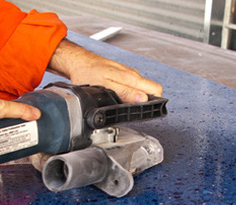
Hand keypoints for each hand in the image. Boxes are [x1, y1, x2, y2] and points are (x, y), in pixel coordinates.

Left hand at [48, 39, 162, 102]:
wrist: (79, 62)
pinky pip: (132, 86)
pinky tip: (118, 97)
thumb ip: (125, 93)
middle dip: (146, 103)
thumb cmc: (88, 72)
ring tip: (123, 105)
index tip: (143, 111)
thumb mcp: (106, 87)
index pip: (156, 90)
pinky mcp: (122, 75)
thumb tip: (143, 99)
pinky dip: (128, 94)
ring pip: (141, 89)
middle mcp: (133, 75)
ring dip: (136, 99)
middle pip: (151, 90)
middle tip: (132, 111)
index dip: (153, 103)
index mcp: (132, 78)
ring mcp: (128, 75)